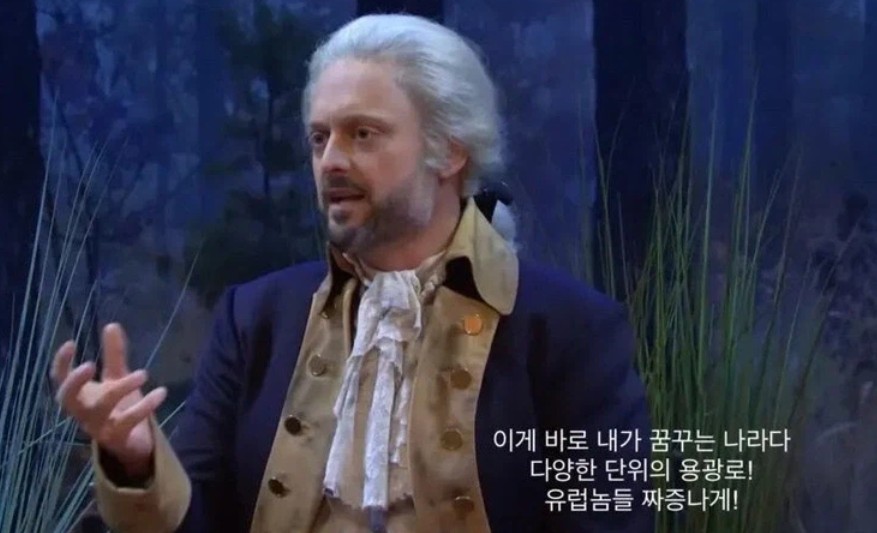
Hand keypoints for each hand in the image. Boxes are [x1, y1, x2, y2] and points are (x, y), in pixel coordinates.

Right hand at [51, 323, 167, 475]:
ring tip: (143, 373)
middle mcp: (83, 411)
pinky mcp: (118, 437)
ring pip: (102, 407)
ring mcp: (98, 426)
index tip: (71, 342)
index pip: (60, 379)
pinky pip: (129, 421)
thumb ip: (114, 355)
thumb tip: (112, 325)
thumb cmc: (118, 407)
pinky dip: (145, 405)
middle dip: (75, 382)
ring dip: (122, 388)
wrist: (132, 443)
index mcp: (80, 396)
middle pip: (67, 398)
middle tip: (90, 364)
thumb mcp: (116, 378)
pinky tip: (161, 391)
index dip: (61, 363)